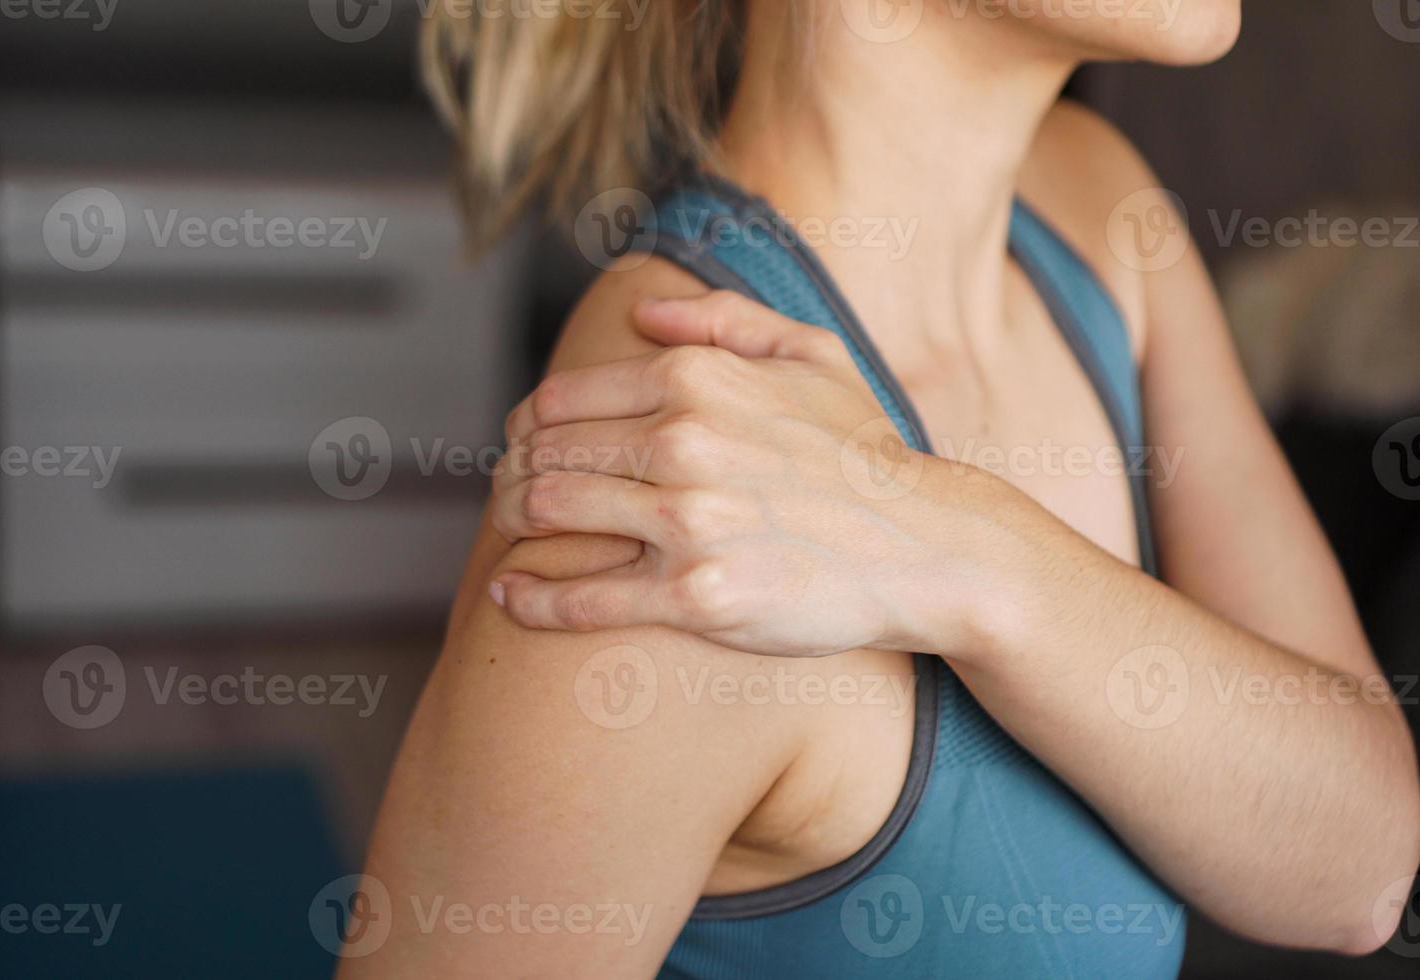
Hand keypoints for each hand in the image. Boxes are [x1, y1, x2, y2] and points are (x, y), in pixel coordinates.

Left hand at [488, 291, 1010, 657]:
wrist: (928, 546)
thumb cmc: (864, 451)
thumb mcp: (813, 352)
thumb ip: (721, 319)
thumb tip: (641, 312)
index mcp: (697, 378)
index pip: (562, 399)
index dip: (526, 427)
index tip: (523, 449)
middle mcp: (684, 441)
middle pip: (546, 456)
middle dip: (512, 477)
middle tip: (506, 497)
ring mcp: (689, 522)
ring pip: (550, 515)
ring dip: (511, 527)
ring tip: (508, 537)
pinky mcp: (698, 597)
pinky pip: (584, 596)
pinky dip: (532, 598)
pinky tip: (511, 595)